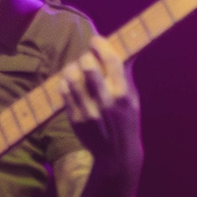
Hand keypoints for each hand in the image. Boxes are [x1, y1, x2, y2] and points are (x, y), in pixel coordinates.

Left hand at [54, 36, 141, 173]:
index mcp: (124, 95)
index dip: (101, 45)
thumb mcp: (133, 100)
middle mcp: (106, 102)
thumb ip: (125, 76)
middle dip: (86, 57)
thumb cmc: (126, 122)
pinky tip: (70, 84)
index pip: (112, 61)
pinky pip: (63, 92)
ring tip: (75, 69)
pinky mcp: (75, 119)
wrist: (117, 156)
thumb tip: (125, 49)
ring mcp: (88, 111)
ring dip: (72, 68)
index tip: (96, 40)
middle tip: (86, 58)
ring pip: (72, 78)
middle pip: (88, 66)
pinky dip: (65, 83)